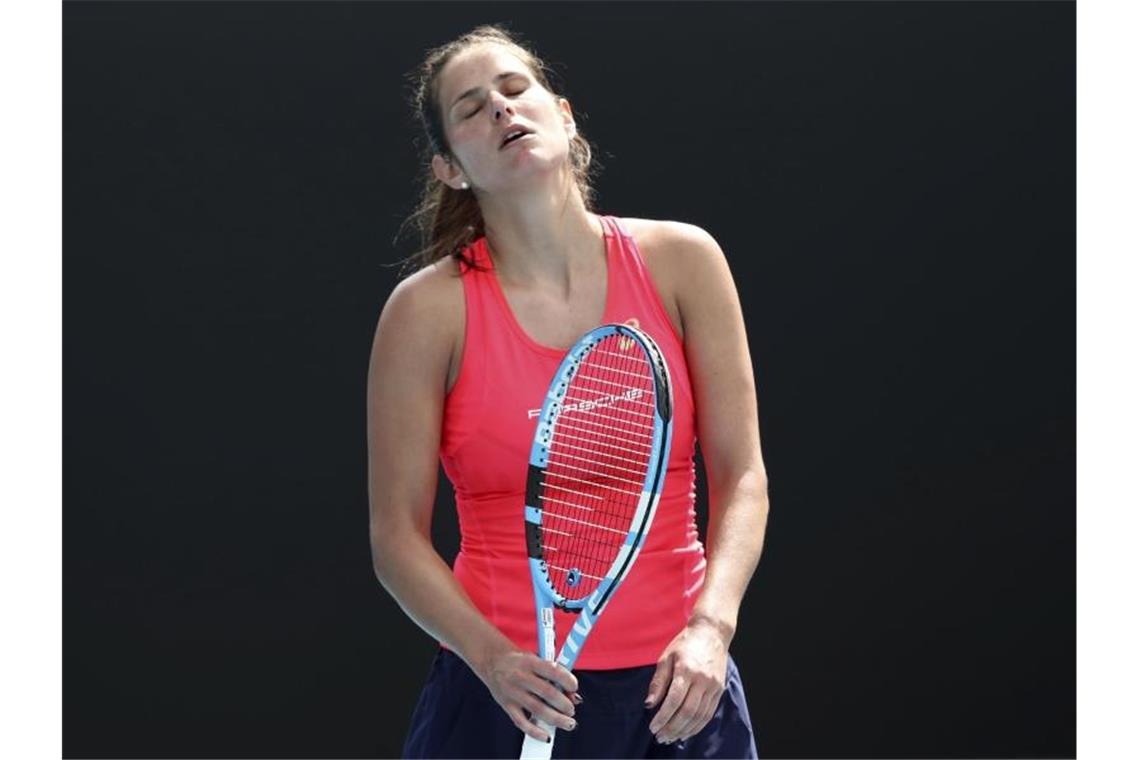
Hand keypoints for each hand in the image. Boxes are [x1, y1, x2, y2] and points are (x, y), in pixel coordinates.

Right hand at [473, 645, 581, 741]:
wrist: (492, 661)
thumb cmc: (520, 661)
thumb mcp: (536, 659)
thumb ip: (554, 675)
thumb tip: (572, 696)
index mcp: (530, 662)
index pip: (552, 671)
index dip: (567, 680)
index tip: (574, 687)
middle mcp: (521, 677)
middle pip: (547, 693)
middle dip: (564, 704)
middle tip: (571, 710)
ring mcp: (513, 692)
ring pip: (538, 709)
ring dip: (556, 719)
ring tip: (568, 723)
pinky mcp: (507, 705)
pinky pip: (521, 722)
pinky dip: (535, 731)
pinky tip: (546, 736)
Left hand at [645, 616, 729, 743]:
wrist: (712, 633)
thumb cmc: (685, 644)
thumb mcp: (666, 657)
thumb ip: (658, 682)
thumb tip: (650, 705)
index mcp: (686, 669)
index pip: (674, 700)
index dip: (663, 717)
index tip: (653, 727)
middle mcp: (702, 679)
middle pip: (687, 711)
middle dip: (672, 728)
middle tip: (661, 737)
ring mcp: (713, 686)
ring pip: (699, 716)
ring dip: (684, 730)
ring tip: (671, 738)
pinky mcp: (719, 690)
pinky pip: (708, 713)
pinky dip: (697, 726)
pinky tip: (687, 731)